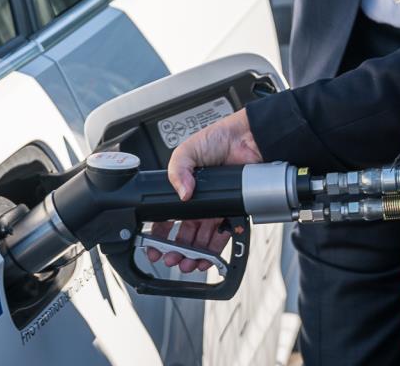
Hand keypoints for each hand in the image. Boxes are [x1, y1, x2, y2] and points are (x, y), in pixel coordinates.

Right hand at [150, 110, 263, 273]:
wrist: (246, 138)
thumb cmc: (218, 138)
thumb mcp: (186, 150)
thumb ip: (177, 170)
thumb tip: (181, 193)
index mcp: (184, 189)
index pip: (167, 218)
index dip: (159, 235)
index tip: (153, 247)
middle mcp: (199, 202)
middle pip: (185, 234)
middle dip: (176, 250)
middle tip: (172, 259)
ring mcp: (215, 208)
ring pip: (202, 239)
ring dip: (195, 254)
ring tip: (189, 262)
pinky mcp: (232, 210)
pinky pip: (224, 234)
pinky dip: (216, 248)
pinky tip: (209, 255)